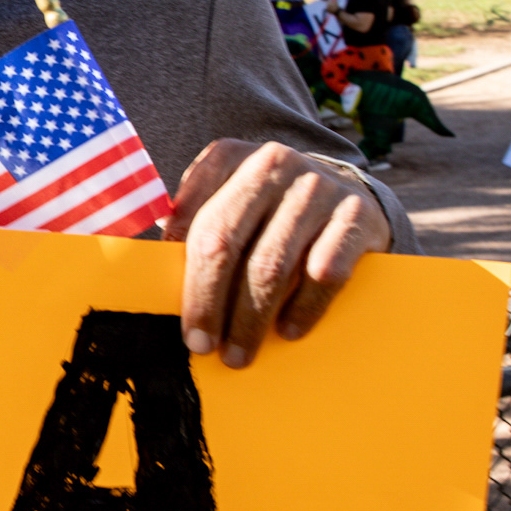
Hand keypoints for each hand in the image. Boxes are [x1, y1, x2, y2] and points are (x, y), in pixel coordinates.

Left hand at [164, 140, 390, 366]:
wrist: (350, 196)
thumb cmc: (271, 211)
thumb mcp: (230, 202)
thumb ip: (194, 228)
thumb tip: (153, 277)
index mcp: (230, 157)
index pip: (192, 217)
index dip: (179, 269)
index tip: (171, 311)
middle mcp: (273, 162)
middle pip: (224, 241)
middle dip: (207, 301)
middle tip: (200, 345)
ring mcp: (318, 186)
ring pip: (271, 264)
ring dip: (250, 319)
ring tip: (239, 354)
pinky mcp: (357, 214)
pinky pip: (323, 272)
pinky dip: (303, 308)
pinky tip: (289, 331)